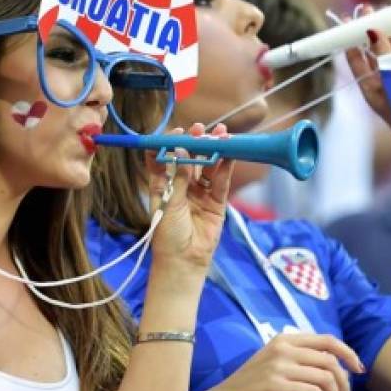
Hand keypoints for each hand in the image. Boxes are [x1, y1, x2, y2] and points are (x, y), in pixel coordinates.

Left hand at [146, 123, 233, 268]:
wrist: (184, 261)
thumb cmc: (167, 235)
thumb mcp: (169, 204)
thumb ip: (179, 178)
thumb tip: (183, 152)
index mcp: (162, 186)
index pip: (163, 159)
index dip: (168, 144)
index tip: (175, 132)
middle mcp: (181, 186)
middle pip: (189, 159)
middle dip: (195, 143)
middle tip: (200, 129)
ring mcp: (199, 193)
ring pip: (208, 167)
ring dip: (213, 151)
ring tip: (220, 135)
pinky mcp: (216, 202)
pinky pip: (221, 182)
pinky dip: (225, 167)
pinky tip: (228, 153)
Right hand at [195, 333, 364, 390]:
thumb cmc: (249, 387)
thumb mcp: (273, 364)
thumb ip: (298, 360)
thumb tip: (333, 369)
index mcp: (283, 340)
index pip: (327, 340)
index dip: (348, 353)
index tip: (358, 369)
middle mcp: (282, 349)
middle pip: (330, 361)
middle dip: (344, 383)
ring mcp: (279, 367)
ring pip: (326, 378)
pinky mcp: (277, 387)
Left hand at [345, 5, 390, 130]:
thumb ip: (383, 56)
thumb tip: (371, 30)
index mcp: (370, 88)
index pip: (355, 59)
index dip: (349, 40)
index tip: (343, 20)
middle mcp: (385, 82)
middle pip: (373, 51)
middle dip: (369, 29)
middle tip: (366, 8)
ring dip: (389, 31)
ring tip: (384, 10)